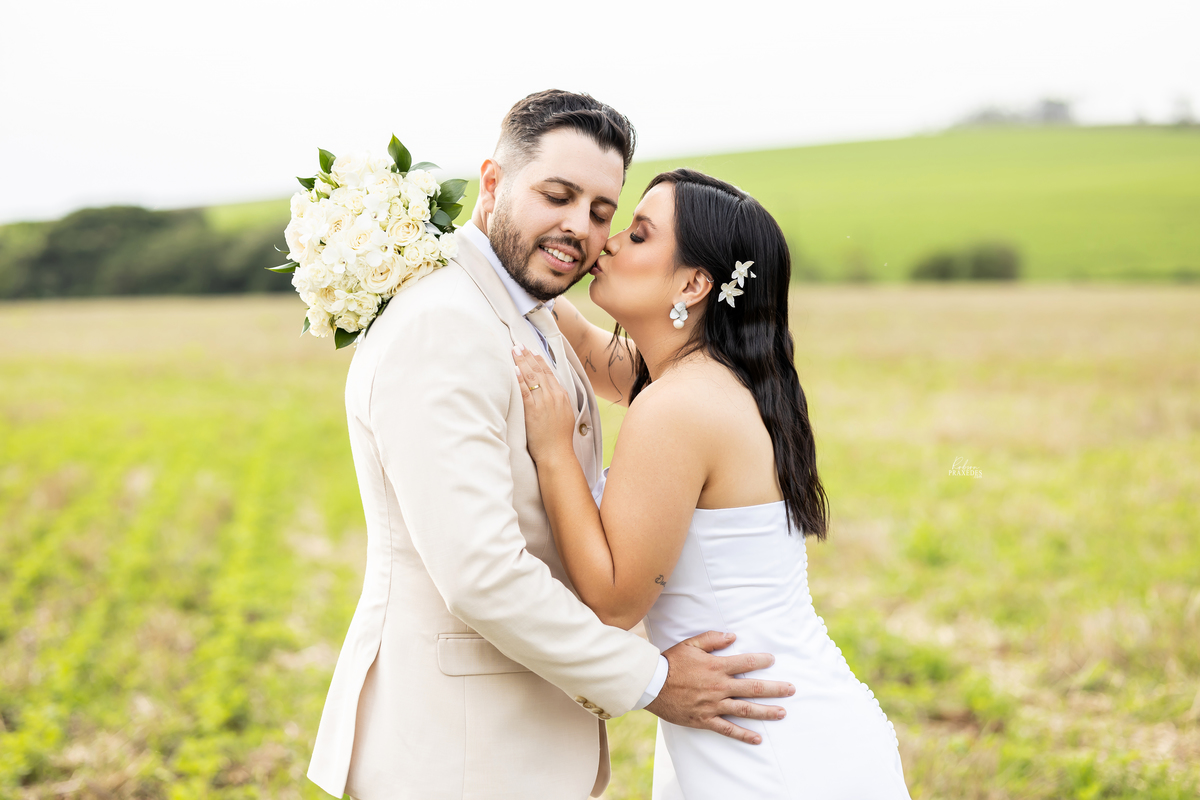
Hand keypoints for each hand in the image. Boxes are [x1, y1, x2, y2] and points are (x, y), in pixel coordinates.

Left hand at [513, 345, 575, 462]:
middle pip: (539, 371)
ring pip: (532, 377)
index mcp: (562, 397)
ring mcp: (544, 403)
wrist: (557, 454)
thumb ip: (558, 403)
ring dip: (522, 362)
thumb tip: (550, 395)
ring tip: (514, 351)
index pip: (550, 373)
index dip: (540, 361)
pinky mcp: (533, 411)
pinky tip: (515, 369)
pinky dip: (519, 379)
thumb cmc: (559, 439)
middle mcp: (554, 397)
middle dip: (528, 357)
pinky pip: (525, 391)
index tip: (533, 352)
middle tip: (519, 345)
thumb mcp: (565, 416)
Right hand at [646, 631, 793, 744]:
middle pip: (752, 688)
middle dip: (775, 689)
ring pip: (745, 710)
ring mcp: (713, 705)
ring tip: (782, 713)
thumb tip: (733, 636)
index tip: (773, 660)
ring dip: (766, 712)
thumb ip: (712, 639)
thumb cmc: (671, 662)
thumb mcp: (690, 644)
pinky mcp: (705, 720)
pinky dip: (743, 735)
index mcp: (716, 667)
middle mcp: (719, 687)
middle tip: (791, 690)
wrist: (652, 685)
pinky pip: (728, 729)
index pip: (745, 663)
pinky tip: (757, 739)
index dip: (761, 661)